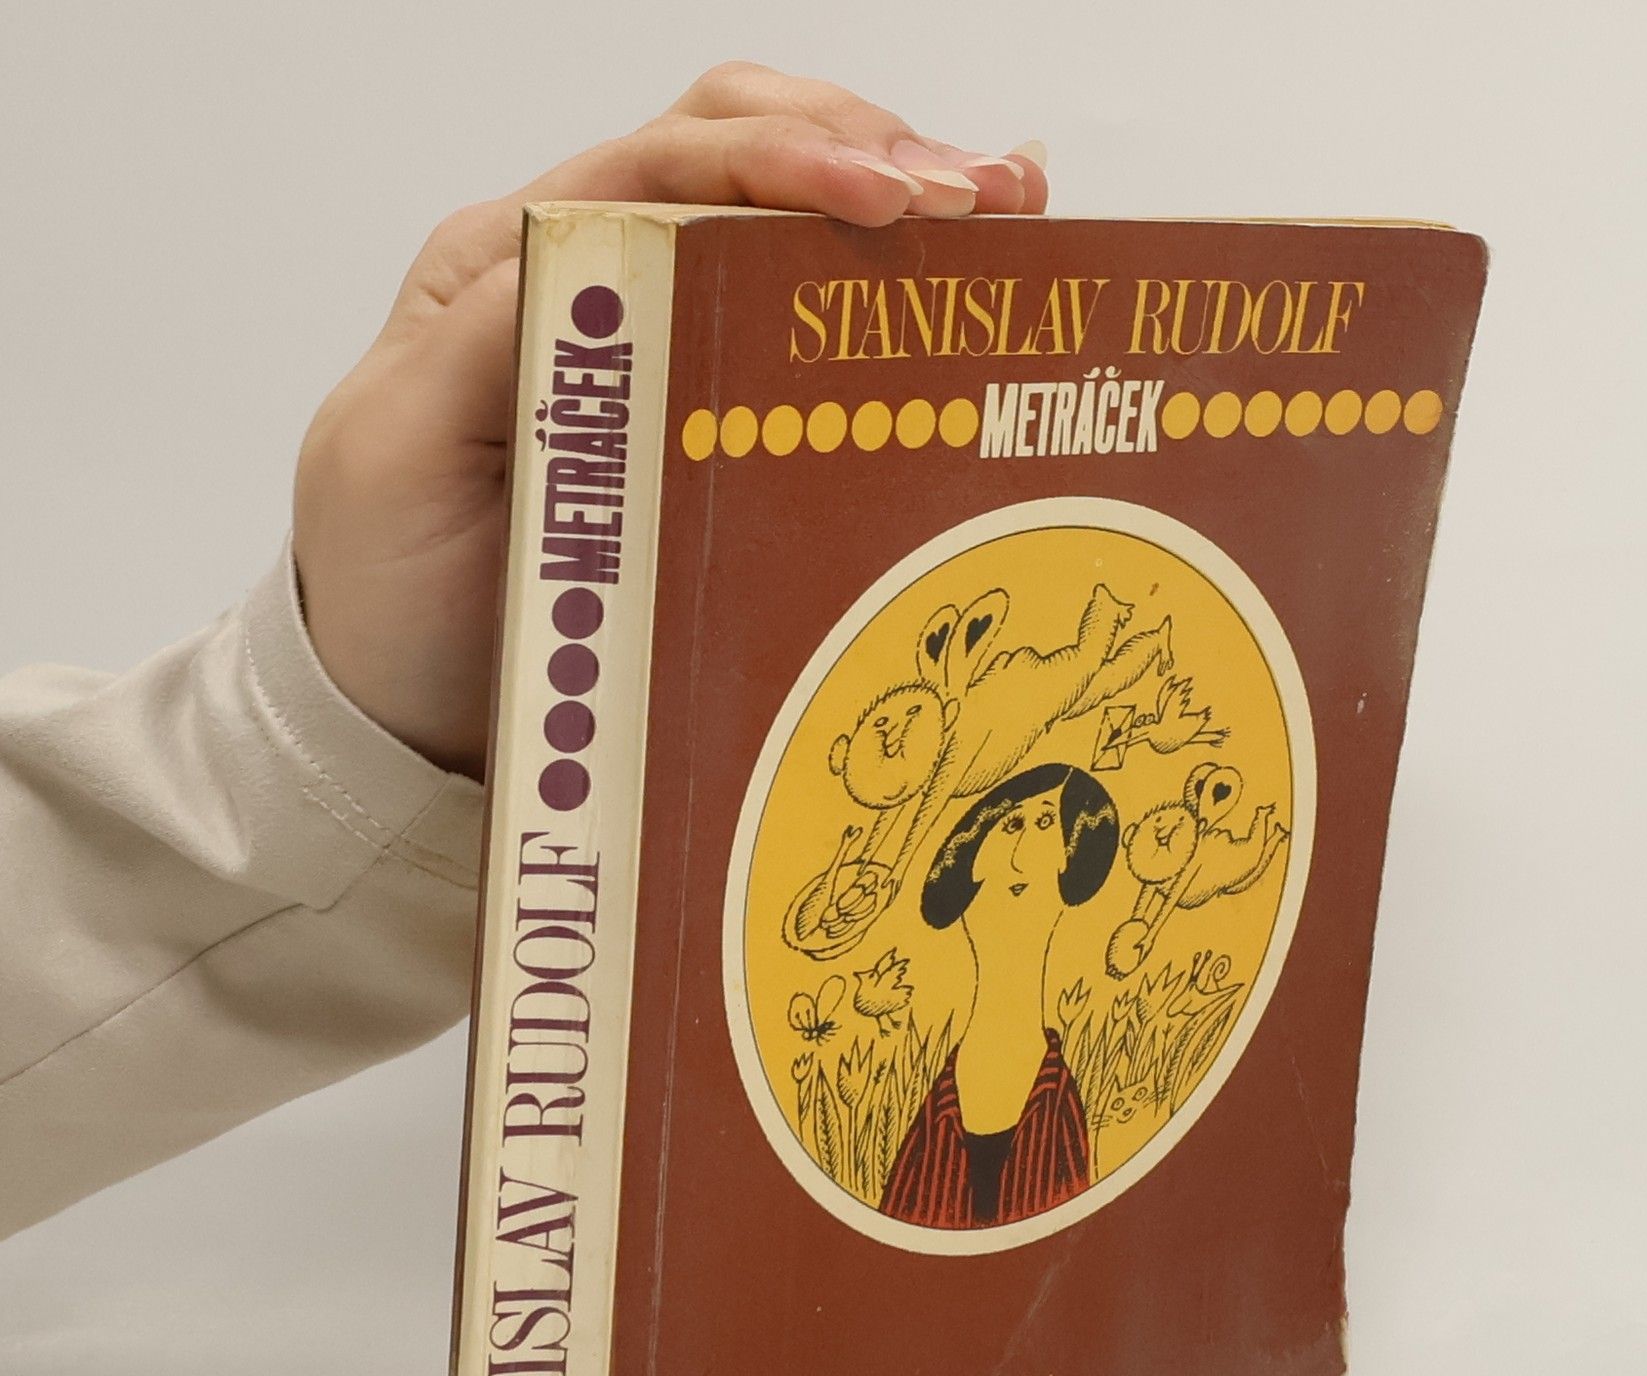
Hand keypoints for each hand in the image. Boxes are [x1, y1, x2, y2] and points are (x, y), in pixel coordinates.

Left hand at [292, 63, 1047, 778]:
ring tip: (1012, 213)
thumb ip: (485, 345)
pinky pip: (799, 322)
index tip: (890, 201)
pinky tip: (971, 273)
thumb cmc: (387, 588)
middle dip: (871, 149)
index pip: (666, 164)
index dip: (784, 163)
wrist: (400, 708)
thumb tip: (612, 261)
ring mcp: (657, 345)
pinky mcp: (705, 418)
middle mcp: (593, 281)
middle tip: (989, 199)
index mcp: (516, 269)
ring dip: (900, 196)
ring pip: (784, 219)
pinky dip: (887, 282)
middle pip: (741, 151)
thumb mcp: (395, 458)